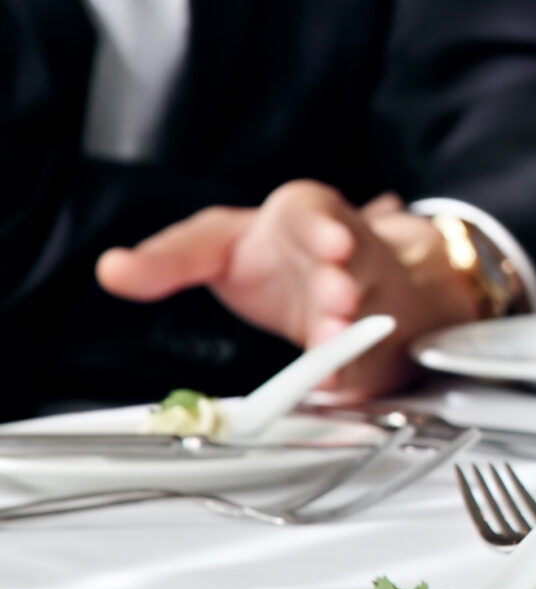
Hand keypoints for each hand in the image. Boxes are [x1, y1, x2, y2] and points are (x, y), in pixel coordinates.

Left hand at [96, 181, 485, 397]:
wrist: (338, 275)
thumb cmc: (274, 254)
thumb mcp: (216, 244)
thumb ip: (168, 259)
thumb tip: (112, 270)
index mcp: (304, 217)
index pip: (315, 211)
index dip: (325, 227)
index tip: (333, 242)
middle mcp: (344, 252)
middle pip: (353, 263)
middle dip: (344, 283)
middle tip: (339, 299)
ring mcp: (364, 292)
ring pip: (367, 307)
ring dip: (352, 326)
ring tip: (333, 338)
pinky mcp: (369, 336)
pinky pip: (367, 351)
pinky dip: (353, 366)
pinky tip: (336, 377)